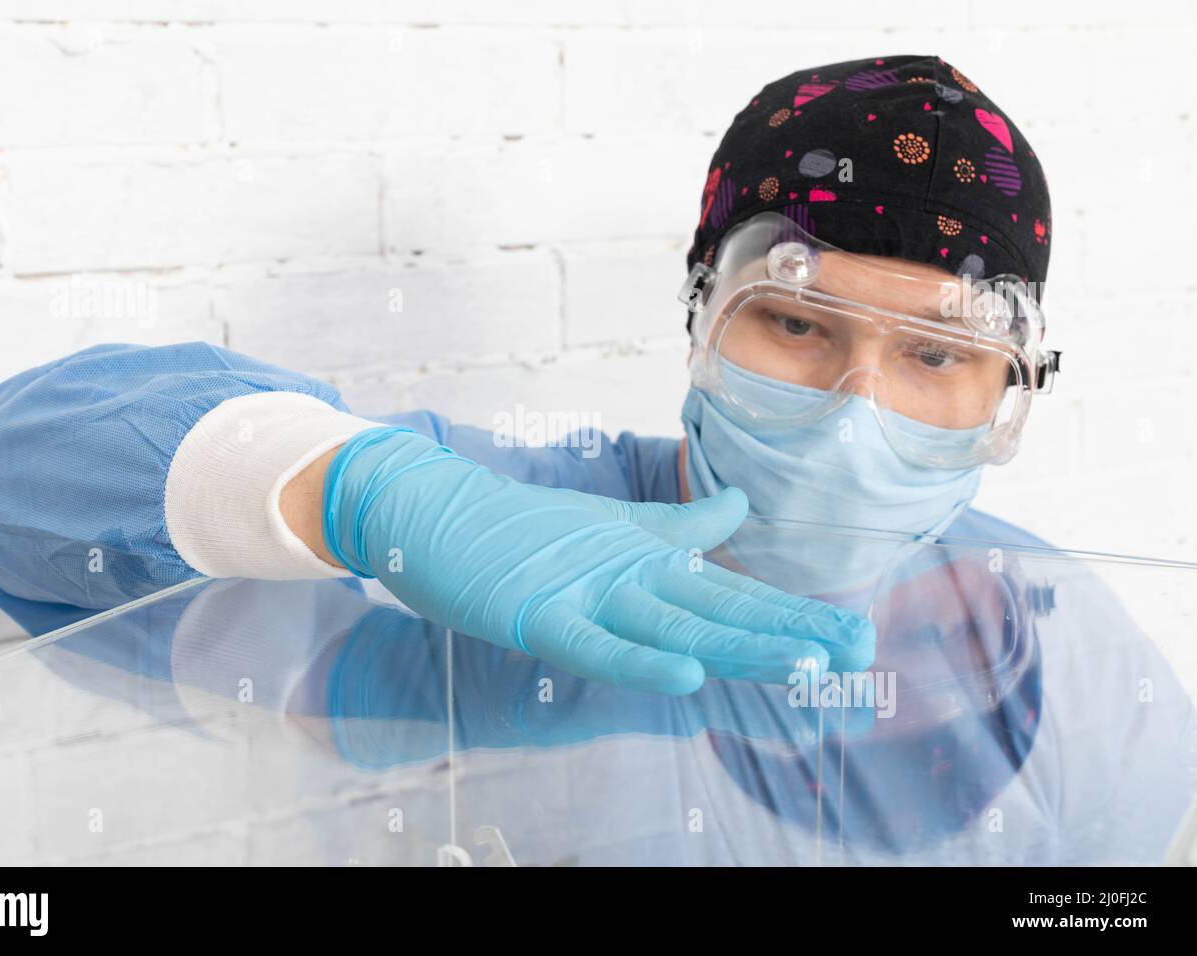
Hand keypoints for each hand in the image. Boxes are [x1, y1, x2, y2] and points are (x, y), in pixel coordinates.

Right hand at [323, 428, 874, 694]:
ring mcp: (585, 592)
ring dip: (738, 644)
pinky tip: (688, 675)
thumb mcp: (611, 531)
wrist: (434, 509)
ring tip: (806, 662)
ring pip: (673, 624)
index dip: (793, 616)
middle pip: (721, 610)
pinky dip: (636, 660)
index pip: (732, 595)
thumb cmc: (521, 530)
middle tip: (862, 649)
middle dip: (792, 632)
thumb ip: (677, 527)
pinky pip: (593, 645)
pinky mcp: (536, 612)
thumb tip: (738, 507)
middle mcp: (630, 574)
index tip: (857, 637)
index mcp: (647, 561)